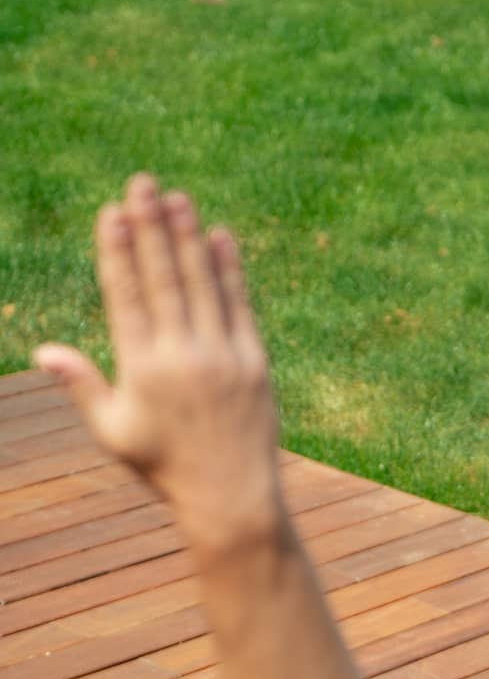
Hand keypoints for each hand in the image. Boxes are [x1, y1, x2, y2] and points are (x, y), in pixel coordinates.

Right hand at [33, 174, 282, 553]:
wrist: (231, 495)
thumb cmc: (164, 466)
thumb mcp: (113, 430)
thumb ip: (82, 384)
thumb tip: (42, 349)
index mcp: (142, 369)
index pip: (128, 296)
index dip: (120, 251)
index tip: (114, 213)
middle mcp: (183, 355)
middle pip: (165, 278)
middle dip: (152, 227)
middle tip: (144, 183)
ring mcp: (223, 355)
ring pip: (203, 284)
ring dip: (189, 237)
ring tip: (177, 197)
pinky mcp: (256, 360)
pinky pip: (240, 305)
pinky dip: (230, 269)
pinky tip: (221, 236)